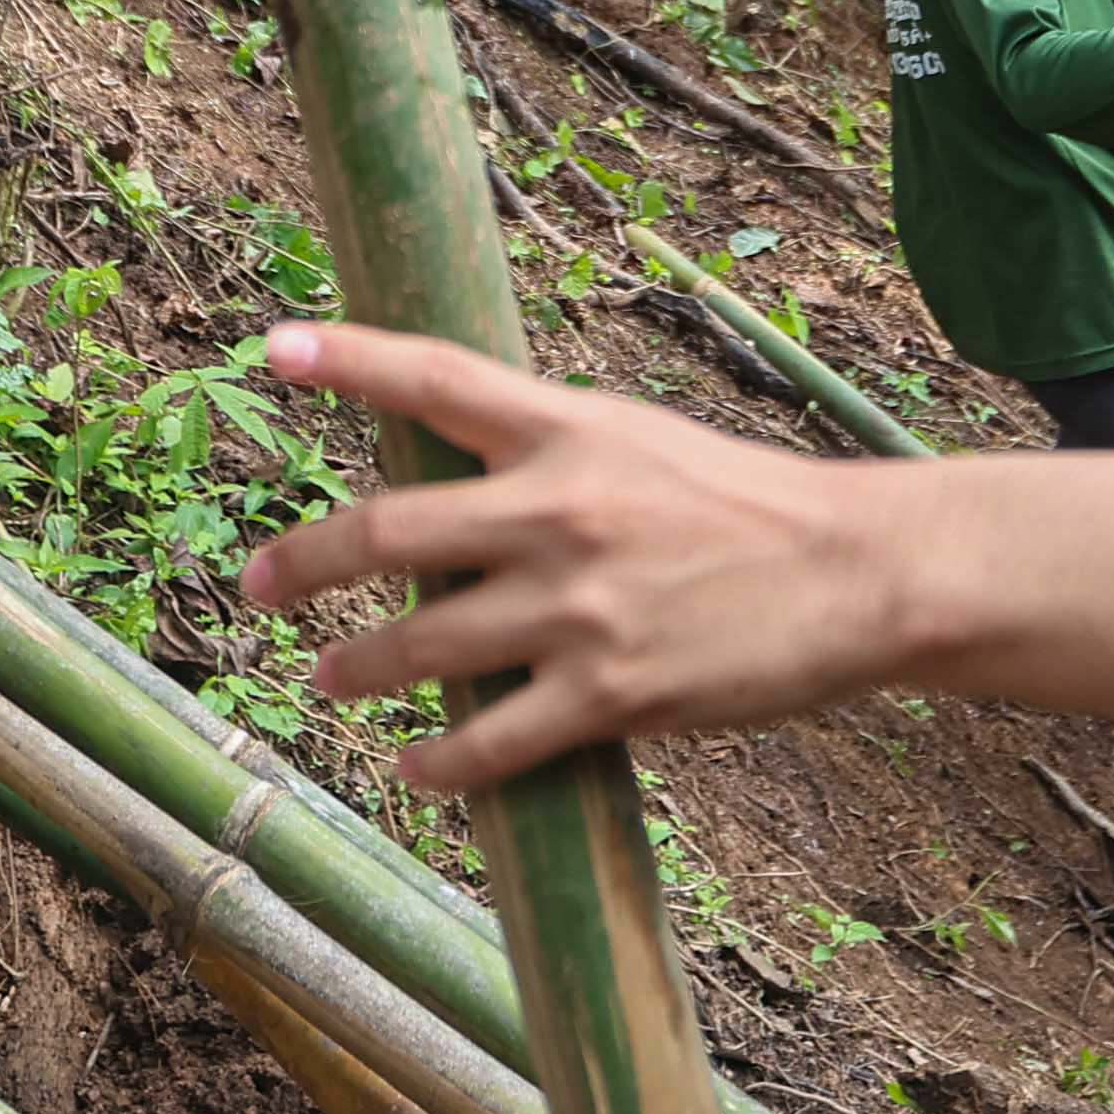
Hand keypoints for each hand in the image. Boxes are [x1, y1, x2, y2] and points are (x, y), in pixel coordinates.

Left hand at [243, 325, 919, 791]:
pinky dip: (438, 762)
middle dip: (303, 563)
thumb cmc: (747, 505)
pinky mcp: (610, 694)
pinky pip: (489, 743)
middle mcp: (559, 509)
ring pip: (421, 647)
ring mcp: (579, 607)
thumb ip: (548, 456)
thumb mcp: (641, 443)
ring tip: (326, 676)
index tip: (274, 348)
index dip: (347, 359)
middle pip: (388, 531)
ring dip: (355, 667)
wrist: (857, 573)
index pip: (435, 377)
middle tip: (255, 583)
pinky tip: (417, 764)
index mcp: (569, 429)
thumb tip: (448, 484)